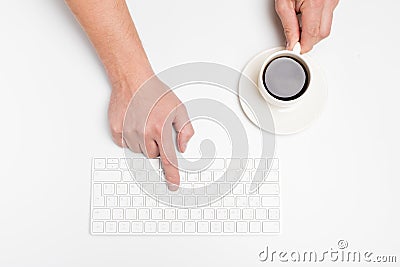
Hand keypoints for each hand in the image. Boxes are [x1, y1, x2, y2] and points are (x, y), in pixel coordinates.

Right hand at [108, 72, 193, 190]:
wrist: (133, 80)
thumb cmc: (155, 92)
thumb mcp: (179, 108)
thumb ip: (185, 130)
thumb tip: (182, 147)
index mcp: (160, 129)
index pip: (168, 160)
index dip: (172, 175)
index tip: (173, 185)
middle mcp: (144, 133)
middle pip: (153, 155)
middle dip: (157, 146)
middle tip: (156, 130)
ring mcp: (128, 132)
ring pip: (139, 151)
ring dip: (144, 143)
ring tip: (145, 123)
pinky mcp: (117, 130)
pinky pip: (125, 144)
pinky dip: (131, 138)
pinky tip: (134, 124)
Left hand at [275, 0, 338, 52]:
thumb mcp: (283, 3)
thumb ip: (288, 25)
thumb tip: (291, 42)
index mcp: (316, 3)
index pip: (312, 35)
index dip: (302, 46)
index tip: (294, 50)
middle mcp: (329, 2)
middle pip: (322, 34)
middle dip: (308, 40)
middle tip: (294, 39)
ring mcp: (334, 0)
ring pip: (326, 27)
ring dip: (312, 31)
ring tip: (299, 22)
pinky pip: (328, 17)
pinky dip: (317, 22)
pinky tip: (307, 17)